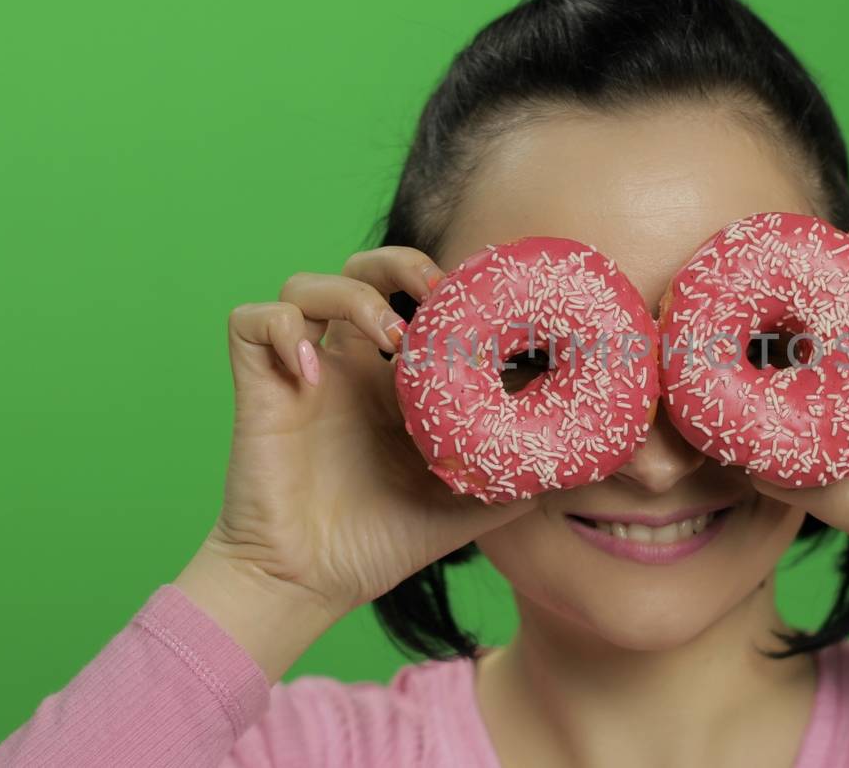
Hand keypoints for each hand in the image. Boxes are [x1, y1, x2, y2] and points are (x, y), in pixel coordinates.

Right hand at [176, 246, 534, 679]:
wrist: (311, 585)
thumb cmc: (387, 541)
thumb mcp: (476, 500)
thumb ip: (528, 471)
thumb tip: (596, 456)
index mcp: (395, 378)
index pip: (418, 299)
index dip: (448, 282)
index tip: (487, 295)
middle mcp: (348, 363)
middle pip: (361, 268)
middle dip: (400, 264)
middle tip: (436, 295)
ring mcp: (301, 370)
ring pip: (304, 281)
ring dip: (349, 293)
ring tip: (387, 339)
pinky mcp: (259, 386)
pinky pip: (252, 321)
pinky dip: (281, 329)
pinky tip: (312, 373)